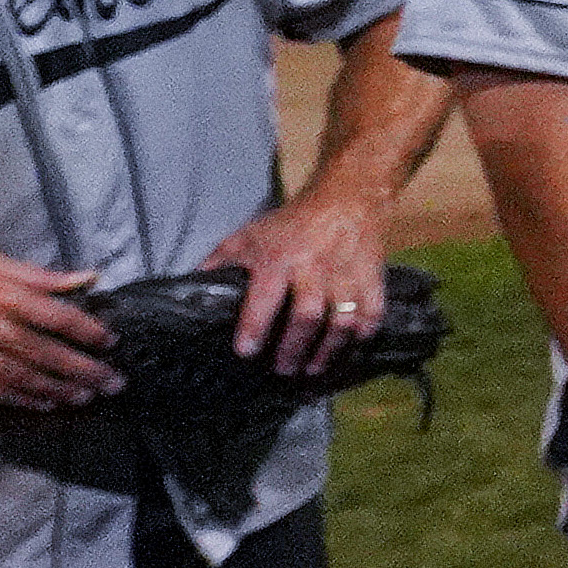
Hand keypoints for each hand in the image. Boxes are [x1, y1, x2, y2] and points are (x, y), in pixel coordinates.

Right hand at [0, 254, 114, 408]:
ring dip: (56, 389)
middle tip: (112, 382)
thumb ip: (41, 277)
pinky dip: (22, 398)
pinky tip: (45, 403)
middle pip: (43, 351)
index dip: (88, 330)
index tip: (111, 341)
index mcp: (4, 295)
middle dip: (81, 369)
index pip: (56, 316)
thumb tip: (89, 278)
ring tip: (84, 397)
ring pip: (20, 375)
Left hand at [205, 192, 393, 374]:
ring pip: (342, 318)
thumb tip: (194, 283)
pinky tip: (352, 344)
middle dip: (295, 346)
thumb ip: (222, 259)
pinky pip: (373, 310)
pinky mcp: (371, 277)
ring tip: (314, 367)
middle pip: (307, 315)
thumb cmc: (293, 222)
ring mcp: (346, 274)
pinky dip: (365, 331)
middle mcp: (313, 269)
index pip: (265, 297)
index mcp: (279, 259)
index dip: (254, 326)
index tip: (246, 351)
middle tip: (284, 368)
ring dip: (329, 348)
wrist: (347, 199)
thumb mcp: (250, 234)